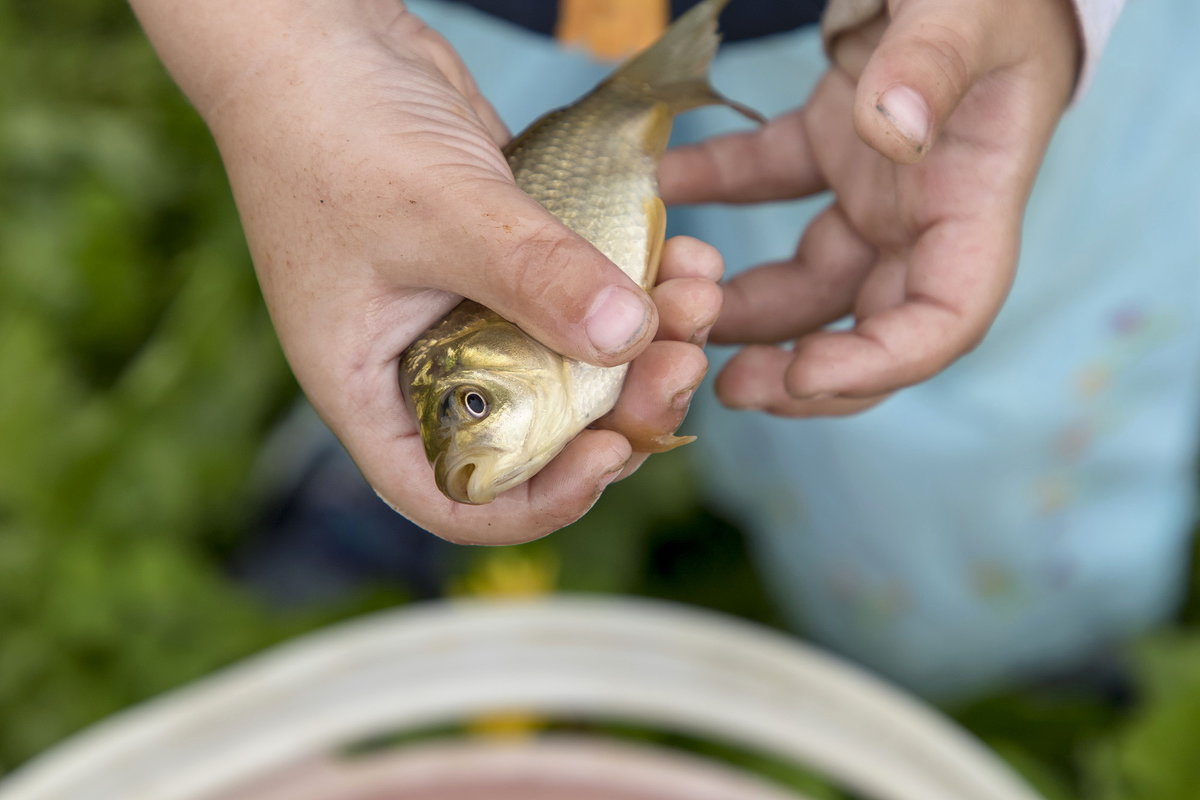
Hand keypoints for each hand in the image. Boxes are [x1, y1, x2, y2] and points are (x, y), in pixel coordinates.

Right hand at [132, 0, 718, 542]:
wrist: (317, 33)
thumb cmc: (332, 128)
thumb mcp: (438, 212)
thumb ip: (533, 278)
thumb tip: (630, 338)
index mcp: (373, 387)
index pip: (454, 492)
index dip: (537, 500)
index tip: (610, 456)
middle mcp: (422, 361)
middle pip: (535, 430)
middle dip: (619, 406)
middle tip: (682, 361)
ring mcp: (465, 310)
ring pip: (568, 360)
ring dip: (643, 340)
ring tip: (699, 293)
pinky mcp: (504, 259)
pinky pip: (576, 293)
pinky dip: (631, 282)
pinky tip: (682, 252)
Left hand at [660, 0, 1080, 414]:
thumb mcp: (967, 9)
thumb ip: (931, 66)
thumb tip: (890, 134)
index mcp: (973, 197)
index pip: (944, 318)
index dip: (878, 364)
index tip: (802, 373)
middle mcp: (925, 211)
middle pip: (867, 324)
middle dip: (802, 372)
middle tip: (727, 387)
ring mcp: (876, 186)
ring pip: (807, 279)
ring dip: (746, 308)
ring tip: (677, 314)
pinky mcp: (830, 144)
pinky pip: (766, 183)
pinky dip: (716, 186)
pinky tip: (663, 181)